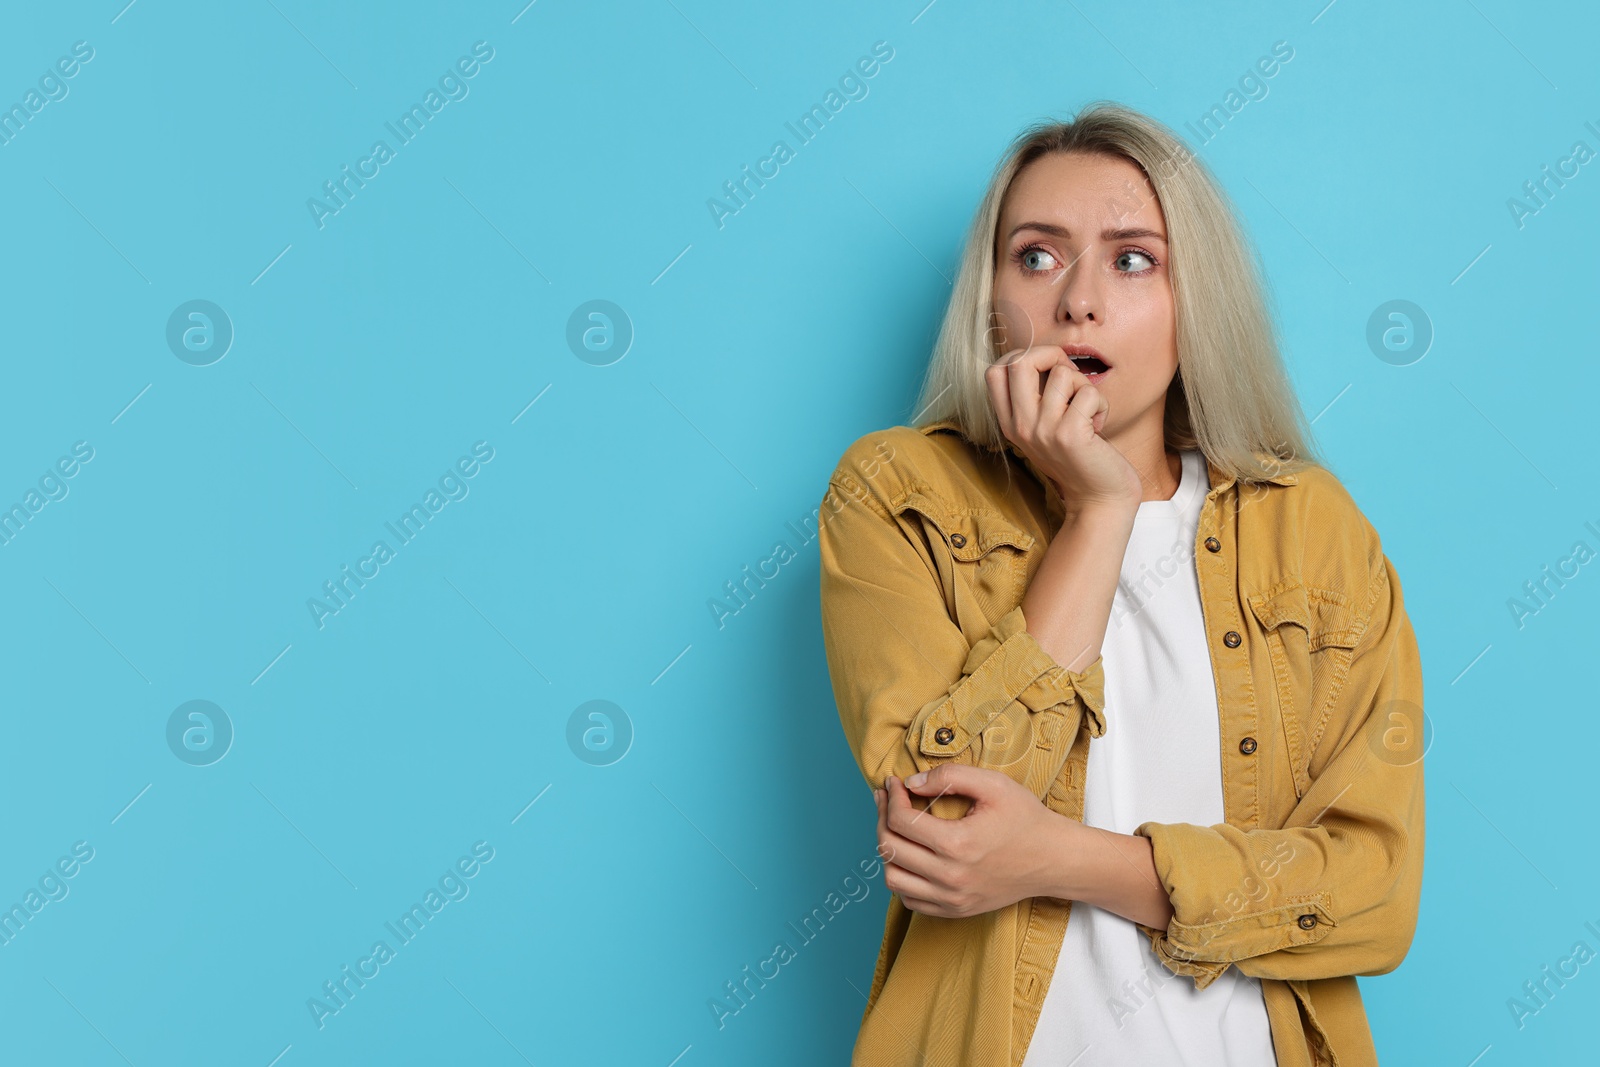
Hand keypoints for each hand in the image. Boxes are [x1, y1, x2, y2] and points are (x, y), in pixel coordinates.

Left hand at [873, 764, 1080, 917]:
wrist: (1054, 859)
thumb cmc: (1026, 819)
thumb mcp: (993, 784)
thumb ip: (950, 776)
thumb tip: (911, 783)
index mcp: (957, 844)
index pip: (901, 821)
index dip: (891, 797)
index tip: (893, 783)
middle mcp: (950, 878)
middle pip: (890, 848)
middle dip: (882, 817)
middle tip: (888, 799)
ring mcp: (952, 899)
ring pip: (893, 879)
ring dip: (888, 850)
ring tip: (896, 827)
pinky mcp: (955, 911)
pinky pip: (910, 900)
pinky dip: (902, 877)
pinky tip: (911, 855)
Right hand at [984, 344, 1139, 509]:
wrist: (1098, 500)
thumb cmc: (1079, 458)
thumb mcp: (1046, 428)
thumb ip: (1037, 397)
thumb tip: (1048, 355)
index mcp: (1010, 423)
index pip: (994, 372)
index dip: (1022, 356)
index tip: (1046, 370)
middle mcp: (1020, 427)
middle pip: (1019, 362)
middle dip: (1050, 355)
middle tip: (1068, 375)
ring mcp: (1042, 432)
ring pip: (1062, 374)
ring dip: (1084, 385)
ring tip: (1088, 409)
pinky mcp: (1069, 436)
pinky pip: (1089, 393)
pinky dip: (1101, 404)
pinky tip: (1098, 425)